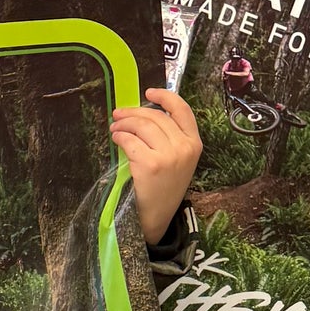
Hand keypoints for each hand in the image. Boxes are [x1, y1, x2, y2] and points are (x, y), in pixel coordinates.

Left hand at [112, 87, 201, 245]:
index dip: (165, 96)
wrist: (156, 218)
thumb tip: (142, 113)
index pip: (182, 110)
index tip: (149, 92)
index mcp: (194, 144)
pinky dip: (120, 137)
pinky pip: (130, 141)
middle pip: (156, 116)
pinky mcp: (151, 164)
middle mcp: (185, 148)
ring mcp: (169, 156)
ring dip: (124, 123)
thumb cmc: (164, 188)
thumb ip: (169, 137)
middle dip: (134, 112)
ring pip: (142, 126)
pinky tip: (116, 139)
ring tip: (115, 127)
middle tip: (119, 114)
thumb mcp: (177, 161)